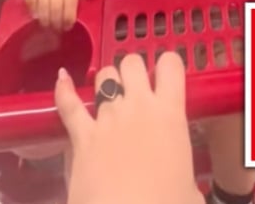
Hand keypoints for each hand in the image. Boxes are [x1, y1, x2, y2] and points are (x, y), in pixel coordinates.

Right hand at [22, 0, 94, 30]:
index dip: (68, 16)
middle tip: (57, 29)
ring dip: (45, 18)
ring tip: (47, 26)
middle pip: (56, 5)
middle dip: (57, 21)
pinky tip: (36, 16)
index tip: (68, 26)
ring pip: (43, 4)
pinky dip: (32, 9)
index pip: (70, 0)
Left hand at [56, 53, 202, 203]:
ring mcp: (107, 118)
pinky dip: (63, 89)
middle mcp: (138, 107)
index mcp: (171, 116)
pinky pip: (68, 104)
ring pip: (104, 76)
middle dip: (134, 69)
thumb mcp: (192, 192)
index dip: (168, 65)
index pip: (171, 66)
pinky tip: (62, 78)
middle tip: (137, 86)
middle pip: (132, 63)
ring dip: (108, 80)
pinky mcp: (81, 135)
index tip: (166, 74)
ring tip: (110, 91)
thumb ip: (187, 178)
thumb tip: (185, 188)